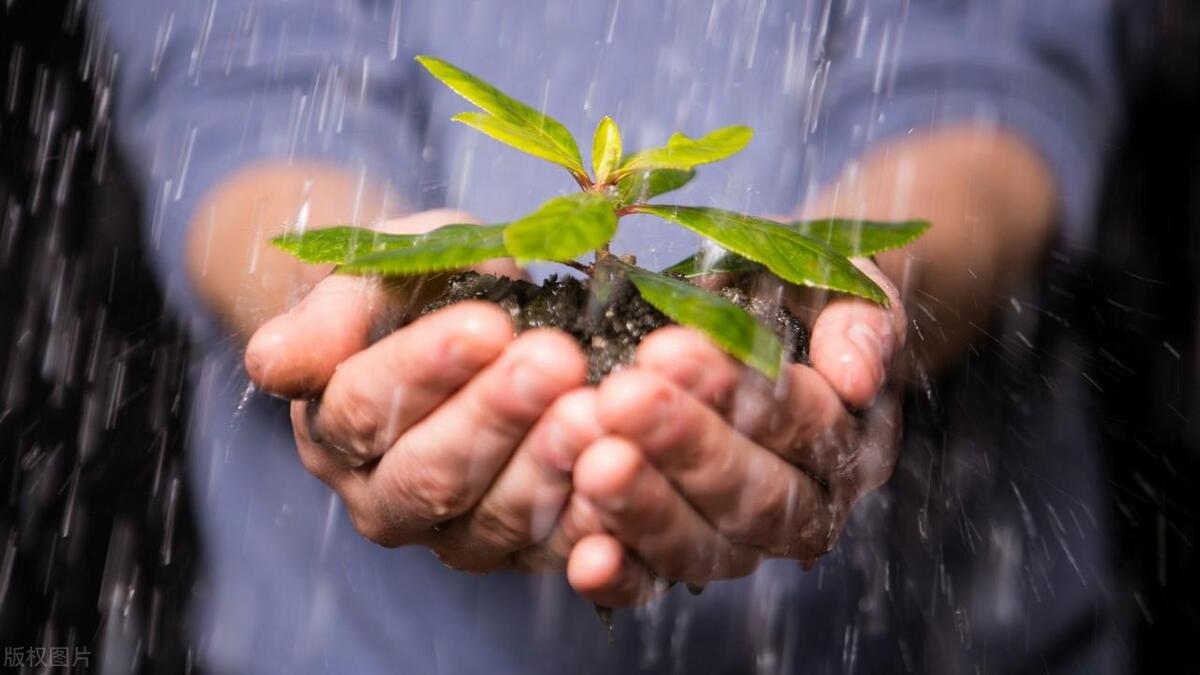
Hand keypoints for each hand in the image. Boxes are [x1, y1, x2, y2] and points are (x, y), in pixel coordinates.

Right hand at [245, 209, 605, 572]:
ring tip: (597, 409)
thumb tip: (275, 366)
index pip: (365, 407)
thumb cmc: (422, 288)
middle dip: (496, 417)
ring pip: (495, 519)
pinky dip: (593, 521)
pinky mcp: (521, 553)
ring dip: (550, 466)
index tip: (486, 323)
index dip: (424, 369)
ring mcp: (452, 534)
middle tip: (554, 362)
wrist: (471, 321)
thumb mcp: (379, 273)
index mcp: (335, 428)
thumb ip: (329, 315)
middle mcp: (383, 497)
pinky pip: (556, 549)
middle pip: (430, 474)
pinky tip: (626, 473)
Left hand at [564, 260, 906, 606]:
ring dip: (646, 509)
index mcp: (849, 441)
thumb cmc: (794, 306)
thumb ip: (860, 324)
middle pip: (756, 493)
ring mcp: (742, 543)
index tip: (671, 350)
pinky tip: (585, 557)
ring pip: (704, 545)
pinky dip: (620, 576)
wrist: (759, 332)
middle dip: (685, 445)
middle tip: (622, 399)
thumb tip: (856, 377)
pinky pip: (653, 583)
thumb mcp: (839, 290)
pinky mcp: (678, 562)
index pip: (804, 423)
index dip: (740, 391)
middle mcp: (806, 506)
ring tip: (592, 463)